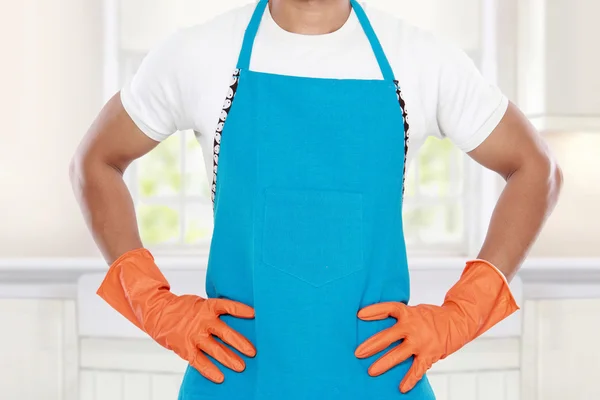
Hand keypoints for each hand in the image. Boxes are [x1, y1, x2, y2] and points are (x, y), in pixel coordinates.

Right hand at [97, 248, 256, 383]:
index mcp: (208, 307)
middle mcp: (202, 321)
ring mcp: (193, 335)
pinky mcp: (185, 348)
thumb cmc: (184, 309)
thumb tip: (238, 318)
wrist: (157, 312)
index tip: (255, 314)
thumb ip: (215, 312)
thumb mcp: (200, 304)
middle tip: (252, 352)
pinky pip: (199, 362)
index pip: (228, 306)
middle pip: (225, 332)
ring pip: (215, 349)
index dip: (241, 310)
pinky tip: (220, 377)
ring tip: (241, 367)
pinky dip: (209, 370)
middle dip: (240, 343)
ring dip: (229, 359)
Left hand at [355, 260, 518, 392]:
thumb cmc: (431, 316)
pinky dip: (410, 379)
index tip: (360, 315)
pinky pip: (417, 369)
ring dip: (384, 363)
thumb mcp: (415, 311)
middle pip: (388, 336)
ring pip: (399, 354)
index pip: (389, 308)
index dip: (375, 311)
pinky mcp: (429, 354)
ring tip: (371, 371)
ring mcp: (421, 342)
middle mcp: (413, 327)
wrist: (458, 321)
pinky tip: (402, 388)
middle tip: (358, 353)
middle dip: (372, 345)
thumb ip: (400, 318)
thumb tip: (376, 324)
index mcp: (408, 313)